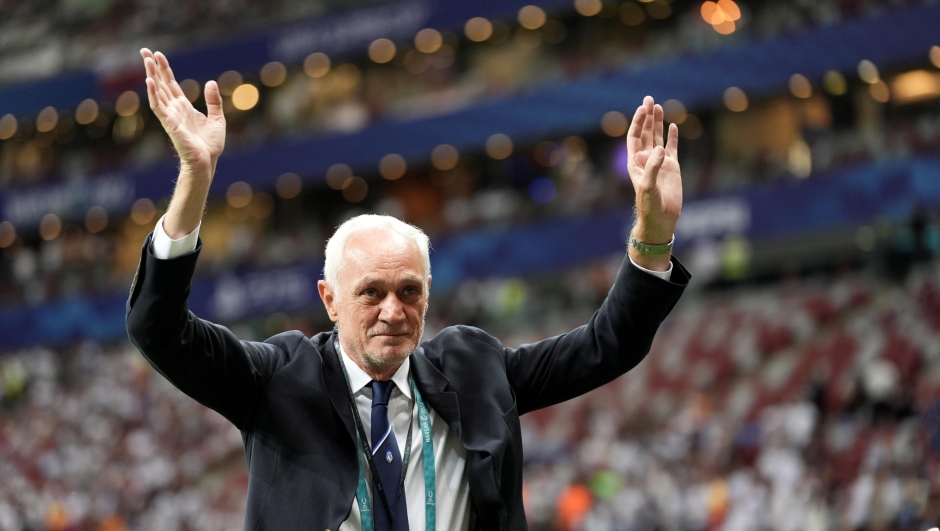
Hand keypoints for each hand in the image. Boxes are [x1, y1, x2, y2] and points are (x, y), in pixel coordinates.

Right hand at [141, 48, 225, 176]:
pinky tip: (150, 81)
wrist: (207, 161)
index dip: (165, 69)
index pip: (171, 84)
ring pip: (157, 91)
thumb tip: (211, 82)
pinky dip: (153, 93)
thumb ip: (214, 101)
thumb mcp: (218, 118)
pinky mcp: (169, 123)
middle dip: (153, 67)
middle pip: (161, 83)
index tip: (158, 54)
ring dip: (151, 75)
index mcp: (184, 107)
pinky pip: (158, 106)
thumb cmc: (210, 145)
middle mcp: (174, 109)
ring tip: (147, 60)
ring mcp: (170, 115)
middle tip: (144, 50)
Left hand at [627, 96, 681, 244]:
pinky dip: (672, 137)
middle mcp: (646, 159)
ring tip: (659, 106)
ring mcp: (659, 162)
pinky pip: (672, 148)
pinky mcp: (672, 167)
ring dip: (658, 122)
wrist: (661, 219)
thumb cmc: (650, 205)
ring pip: (658, 137)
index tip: (643, 108)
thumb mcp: (648, 187)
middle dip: (647, 116)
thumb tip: (660, 150)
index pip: (635, 137)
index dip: (638, 122)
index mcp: (635, 162)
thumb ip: (653, 167)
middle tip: (649, 99)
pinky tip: (673, 126)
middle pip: (646, 133)